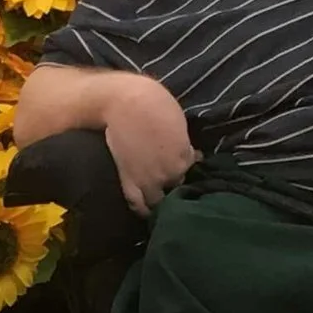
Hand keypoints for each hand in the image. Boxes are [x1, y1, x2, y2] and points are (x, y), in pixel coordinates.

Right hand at [98, 73, 195, 213]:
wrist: (121, 102)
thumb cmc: (151, 100)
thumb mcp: (177, 119)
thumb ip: (182, 141)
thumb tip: (190, 152)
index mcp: (185, 155)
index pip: (191, 166)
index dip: (187, 162)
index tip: (184, 158)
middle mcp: (170, 173)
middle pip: (177, 186)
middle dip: (175, 183)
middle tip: (171, 179)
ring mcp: (149, 181)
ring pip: (159, 202)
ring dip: (161, 202)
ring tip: (160, 201)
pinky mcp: (129, 182)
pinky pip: (137, 204)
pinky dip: (142, 210)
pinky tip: (145, 211)